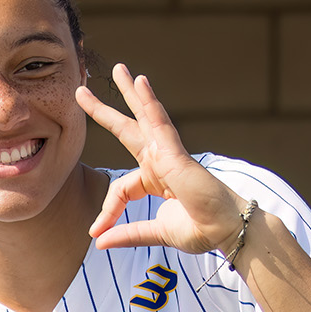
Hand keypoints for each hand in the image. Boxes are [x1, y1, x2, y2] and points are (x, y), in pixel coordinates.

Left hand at [81, 64, 247, 252]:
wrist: (228, 231)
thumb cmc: (202, 230)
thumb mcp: (154, 232)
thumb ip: (127, 234)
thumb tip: (97, 241)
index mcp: (156, 179)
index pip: (121, 189)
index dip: (107, 211)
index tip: (95, 231)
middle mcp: (160, 161)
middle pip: (127, 130)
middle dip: (105, 110)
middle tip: (82, 90)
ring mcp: (168, 154)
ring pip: (143, 117)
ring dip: (129, 93)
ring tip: (118, 70)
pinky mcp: (176, 153)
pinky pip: (158, 123)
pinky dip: (149, 102)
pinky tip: (139, 81)